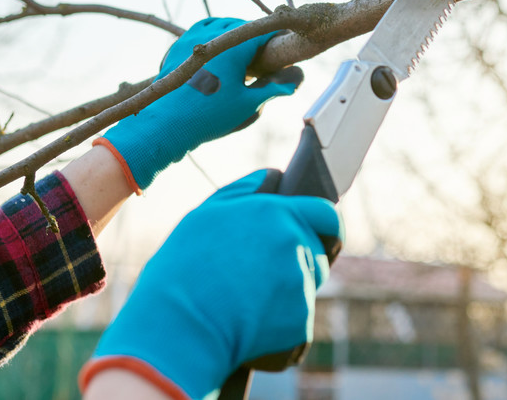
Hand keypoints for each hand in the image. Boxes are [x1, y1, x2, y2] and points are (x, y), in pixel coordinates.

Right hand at [80, 170, 342, 399]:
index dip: (327, 226)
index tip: (322, 235)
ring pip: (305, 289)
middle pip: (317, 254)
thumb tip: (273, 178)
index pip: (326, 214)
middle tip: (260, 277)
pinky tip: (246, 328)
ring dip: (287, 295)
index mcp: (276, 213)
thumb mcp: (206, 215)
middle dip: (297, 263)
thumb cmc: (184, 269)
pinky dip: (279, 328)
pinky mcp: (301, 323)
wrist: (179, 329)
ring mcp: (302, 285)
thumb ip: (245, 191)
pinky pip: (296, 324)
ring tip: (245, 303)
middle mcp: (296, 244)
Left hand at [95, 18, 302, 192]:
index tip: (286, 45)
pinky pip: (200, 30)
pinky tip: (218, 49)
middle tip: (267, 49)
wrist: (166, 124)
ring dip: (234, 31)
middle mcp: (213, 35)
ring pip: (220, 24)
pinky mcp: (177, 46)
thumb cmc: (210, 115)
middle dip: (255, 35)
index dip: (278, 37)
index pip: (264, 32)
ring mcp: (191, 38)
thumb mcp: (247, 104)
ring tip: (243, 47)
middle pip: (242, 26)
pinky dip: (213, 35)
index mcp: (233, 46)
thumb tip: (294, 82)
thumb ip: (273, 89)